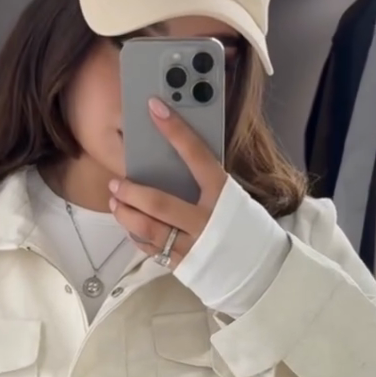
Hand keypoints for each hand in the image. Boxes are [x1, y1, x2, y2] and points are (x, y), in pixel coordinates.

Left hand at [109, 96, 227, 268]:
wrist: (260, 268)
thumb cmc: (244, 226)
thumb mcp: (233, 198)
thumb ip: (206, 183)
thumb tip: (175, 160)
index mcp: (223, 194)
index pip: (197, 155)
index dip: (175, 130)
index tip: (156, 108)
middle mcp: (207, 220)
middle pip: (159, 203)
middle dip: (131, 191)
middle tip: (115, 183)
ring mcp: (194, 246)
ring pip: (148, 229)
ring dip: (126, 214)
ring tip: (115, 203)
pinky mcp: (183, 265)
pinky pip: (151, 249)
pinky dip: (136, 235)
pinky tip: (129, 224)